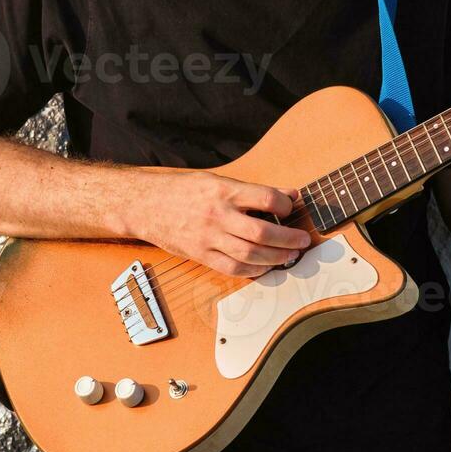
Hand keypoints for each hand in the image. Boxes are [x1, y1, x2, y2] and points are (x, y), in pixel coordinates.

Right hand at [129, 172, 312, 278]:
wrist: (147, 205)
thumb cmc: (184, 190)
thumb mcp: (218, 181)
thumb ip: (253, 191)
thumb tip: (290, 195)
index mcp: (224, 191)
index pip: (266, 199)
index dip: (286, 205)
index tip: (291, 208)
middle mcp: (218, 215)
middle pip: (262, 233)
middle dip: (289, 239)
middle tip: (303, 241)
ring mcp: (208, 237)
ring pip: (250, 254)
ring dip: (276, 258)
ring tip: (290, 256)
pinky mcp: (201, 255)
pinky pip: (232, 268)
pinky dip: (253, 270)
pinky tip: (265, 267)